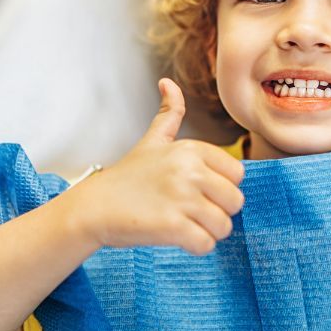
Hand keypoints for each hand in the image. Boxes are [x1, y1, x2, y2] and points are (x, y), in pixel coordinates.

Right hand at [71, 79, 244, 254]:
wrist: (92, 207)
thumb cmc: (126, 177)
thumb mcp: (151, 141)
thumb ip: (168, 114)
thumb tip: (168, 82)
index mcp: (191, 149)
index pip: (237, 174)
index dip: (222, 188)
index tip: (199, 192)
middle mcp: (190, 170)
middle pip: (235, 201)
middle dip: (219, 212)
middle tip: (193, 213)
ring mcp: (182, 198)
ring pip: (224, 225)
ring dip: (209, 232)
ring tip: (186, 226)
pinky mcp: (172, 225)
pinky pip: (206, 244)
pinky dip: (197, 248)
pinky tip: (179, 239)